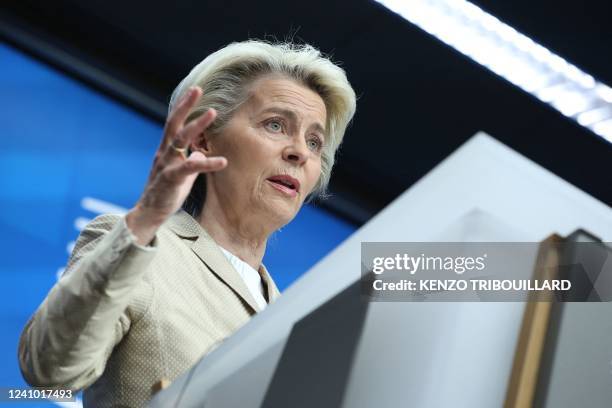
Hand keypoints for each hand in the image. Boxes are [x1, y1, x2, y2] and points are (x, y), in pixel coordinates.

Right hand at [126, 87, 226, 244]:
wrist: (150, 214)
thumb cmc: (166, 193)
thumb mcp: (181, 174)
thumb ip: (191, 161)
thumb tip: (201, 153)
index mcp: (166, 151)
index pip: (173, 124)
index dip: (183, 107)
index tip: (194, 91)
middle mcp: (164, 154)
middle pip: (173, 124)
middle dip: (185, 106)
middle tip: (197, 89)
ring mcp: (166, 165)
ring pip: (180, 140)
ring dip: (196, 125)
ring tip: (212, 112)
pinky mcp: (171, 179)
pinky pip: (190, 168)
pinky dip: (207, 163)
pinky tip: (223, 161)